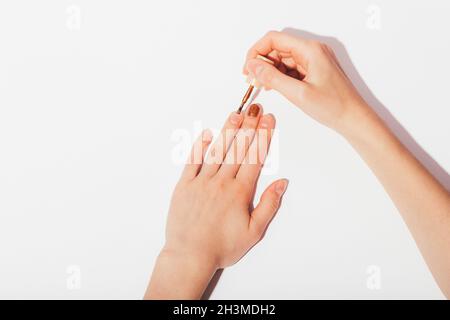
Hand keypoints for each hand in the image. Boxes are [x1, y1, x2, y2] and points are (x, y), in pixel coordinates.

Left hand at [146, 104, 287, 298]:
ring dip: (228, 131)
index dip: (263, 136)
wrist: (189, 256)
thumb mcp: (254, 232)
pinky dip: (199, 147)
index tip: (268, 120)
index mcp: (240, 191)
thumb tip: (282, 182)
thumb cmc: (223, 247)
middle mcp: (221, 182)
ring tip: (236, 113)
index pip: (255, 157)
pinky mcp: (183, 186)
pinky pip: (192, 162)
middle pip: (238, 149)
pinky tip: (207, 135)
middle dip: (249, 126)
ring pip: (217, 151)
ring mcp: (201, 182)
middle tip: (255, 107)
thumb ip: (269, 205)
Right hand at [243, 31, 369, 132]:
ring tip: (261, 85)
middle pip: (278, 48)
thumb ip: (272, 78)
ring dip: (270, 70)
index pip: (274, 39)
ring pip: (283, 59)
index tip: (248, 67)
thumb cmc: (334, 106)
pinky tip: (274, 87)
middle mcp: (313, 51)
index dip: (257, 51)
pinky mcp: (314, 71)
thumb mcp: (298, 93)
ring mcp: (314, 61)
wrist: (354, 119)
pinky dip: (280, 76)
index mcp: (311, 50)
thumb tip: (253, 67)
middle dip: (262, 62)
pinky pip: (291, 68)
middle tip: (251, 79)